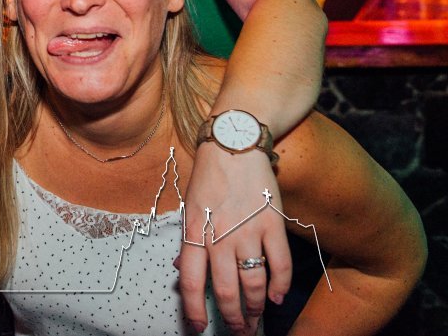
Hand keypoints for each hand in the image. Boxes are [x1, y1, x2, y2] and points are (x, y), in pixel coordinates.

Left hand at [178, 144, 289, 335]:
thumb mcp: (189, 206)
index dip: (195, 310)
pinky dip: (280, 285)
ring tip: (256, 319)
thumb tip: (180, 268)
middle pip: (225, 290)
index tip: (198, 328)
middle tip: (238, 330)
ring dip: (256, 307)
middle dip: (232, 317)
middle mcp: (220, 236)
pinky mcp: (273, 224)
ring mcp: (248, 231)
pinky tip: (277, 297)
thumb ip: (188, 239)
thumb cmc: (209, 176)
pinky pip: (280, 264)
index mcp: (194, 232)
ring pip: (253, 283)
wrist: (234, 144)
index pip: (191, 281)